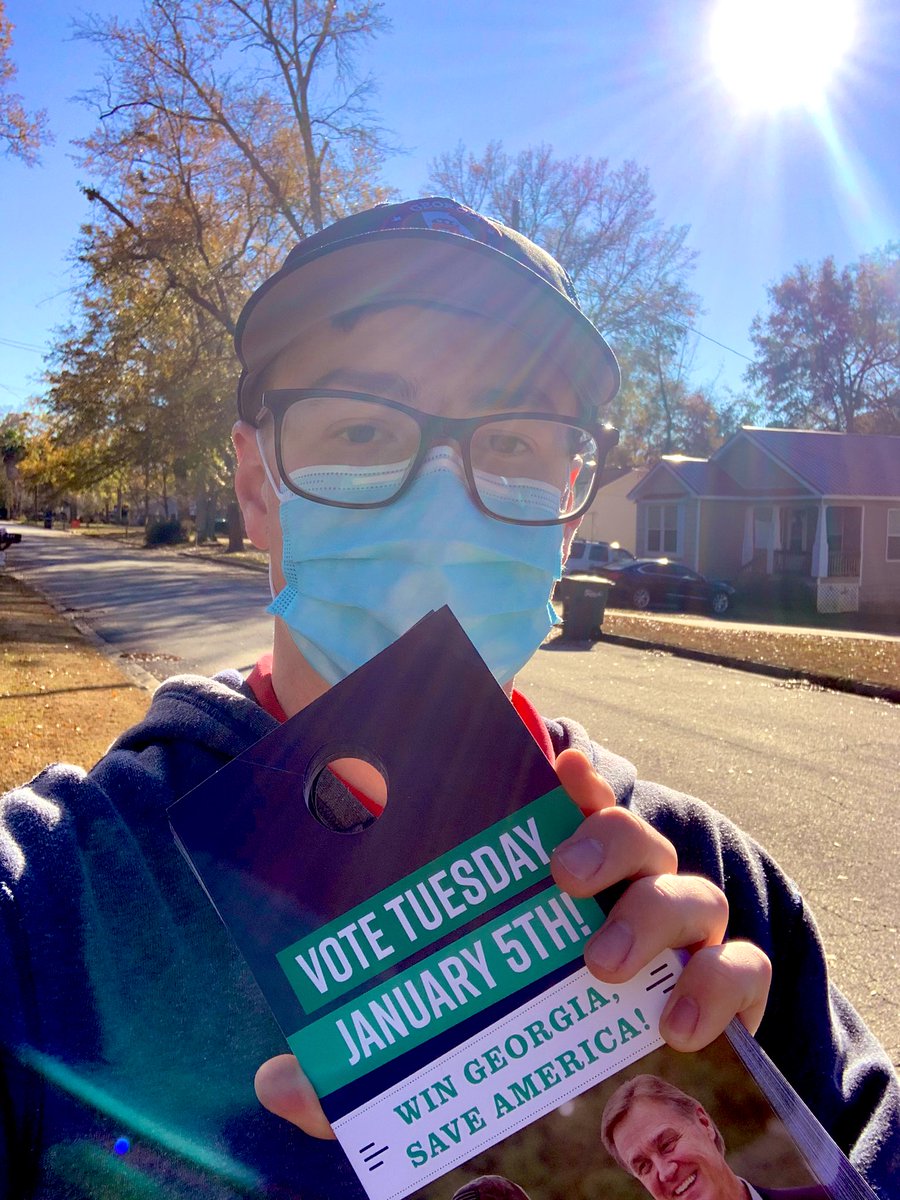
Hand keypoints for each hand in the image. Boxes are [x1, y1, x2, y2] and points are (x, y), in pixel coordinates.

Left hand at [256, 749, 771, 1136]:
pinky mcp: (726, 989)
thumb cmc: (522, 1036)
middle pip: (632, 835)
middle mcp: (625, 894)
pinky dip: (721, 985)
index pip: (570, 807)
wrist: (624, 1103)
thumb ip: (361, 1061)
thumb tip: (273, 1086)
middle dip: (601, 840)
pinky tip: (680, 1026)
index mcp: (561, 882)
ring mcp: (682, 938)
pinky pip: (745, 966)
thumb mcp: (439, 1040)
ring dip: (652, 915)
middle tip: (560, 878)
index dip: (567, 777)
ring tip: (600, 967)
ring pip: (691, 890)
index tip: (556, 762)